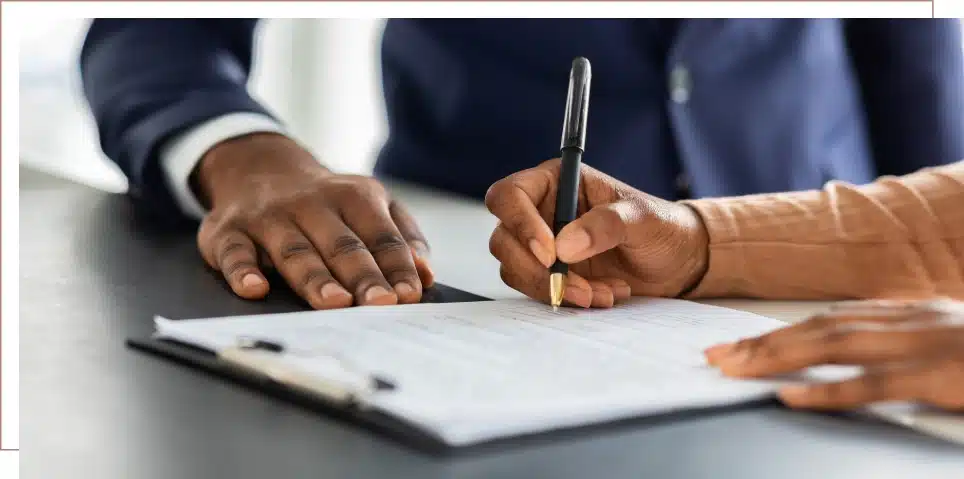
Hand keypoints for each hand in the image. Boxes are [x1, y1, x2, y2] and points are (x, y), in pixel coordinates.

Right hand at [194, 133, 432, 308]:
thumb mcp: (370, 204)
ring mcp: (268, 217)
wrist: (258, 168)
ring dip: (315, 277)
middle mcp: (310, 203)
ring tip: (335, 303)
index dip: (396, 265)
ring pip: (294, 250)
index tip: (409, 294)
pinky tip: (255, 289)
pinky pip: (234, 252)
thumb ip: (402, 235)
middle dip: (362, 275)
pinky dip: (242, 271)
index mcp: (354, 196)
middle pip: (341, 244)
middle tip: (379, 304)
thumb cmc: (326, 203)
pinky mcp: (228, 231)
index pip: (380, 235)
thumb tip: (425, 273)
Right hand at [485, 159, 708, 307]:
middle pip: (504, 239)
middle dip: (538, 270)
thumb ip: (605, 225)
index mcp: (556, 181)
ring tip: (601, 292)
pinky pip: (537, 290)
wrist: (677, 261)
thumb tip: (564, 246)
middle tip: (577, 286)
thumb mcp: (641, 219)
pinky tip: (603, 294)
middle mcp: (541, 211)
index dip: (520, 223)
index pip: (510, 195)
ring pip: (516, 270)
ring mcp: (542, 245)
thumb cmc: (661, 227)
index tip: (550, 253)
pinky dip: (567, 299)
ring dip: (556, 288)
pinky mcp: (550, 274)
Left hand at [705, 299, 963, 410]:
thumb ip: (906, 351)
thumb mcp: (951, 346)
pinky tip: (792, 398)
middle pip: (818, 328)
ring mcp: (925, 345)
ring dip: (776, 357)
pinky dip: (828, 391)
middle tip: (714, 357)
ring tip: (732, 369)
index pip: (829, 320)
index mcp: (912, 314)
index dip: (779, 331)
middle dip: (761, 343)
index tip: (737, 344)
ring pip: (833, 346)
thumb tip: (857, 366)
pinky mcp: (941, 375)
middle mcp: (911, 320)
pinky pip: (874, 383)